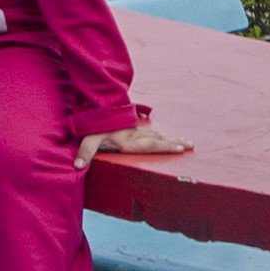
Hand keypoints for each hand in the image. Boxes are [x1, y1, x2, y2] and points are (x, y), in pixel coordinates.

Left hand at [76, 122, 190, 169]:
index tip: (179, 148)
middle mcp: (136, 136)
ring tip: (189, 143)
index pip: (150, 145)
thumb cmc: (96, 124)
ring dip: (174, 139)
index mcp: (128, 140)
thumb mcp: (89, 138)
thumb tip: (78, 165)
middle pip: (159, 139)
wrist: (98, 105)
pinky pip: (154, 132)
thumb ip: (86, 152)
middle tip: (192, 146)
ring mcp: (137, 131)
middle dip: (176, 143)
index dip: (165, 147)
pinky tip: (173, 137)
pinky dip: (165, 135)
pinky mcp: (136, 129)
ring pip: (159, 135)